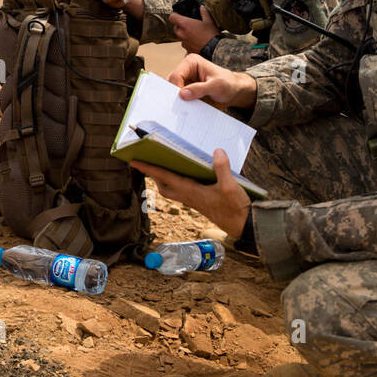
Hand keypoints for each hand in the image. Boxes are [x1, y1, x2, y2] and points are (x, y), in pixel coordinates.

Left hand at [130, 149, 249, 237]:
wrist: (242, 226)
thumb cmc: (235, 208)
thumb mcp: (230, 186)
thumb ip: (222, 168)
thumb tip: (217, 151)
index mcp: (191, 192)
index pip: (165, 178)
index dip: (149, 169)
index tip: (134, 162)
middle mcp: (189, 197)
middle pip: (163, 187)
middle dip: (153, 175)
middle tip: (146, 162)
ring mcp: (194, 201)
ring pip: (172, 190)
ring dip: (164, 179)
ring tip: (163, 166)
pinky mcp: (200, 202)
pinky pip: (182, 191)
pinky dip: (177, 182)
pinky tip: (187, 174)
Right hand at [167, 54, 257, 110]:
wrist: (234, 91)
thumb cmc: (228, 84)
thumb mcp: (216, 86)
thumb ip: (200, 89)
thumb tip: (182, 94)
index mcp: (191, 62)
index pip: (176, 75)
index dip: (176, 88)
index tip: (181, 100)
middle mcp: (186, 70)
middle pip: (171, 83)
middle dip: (174, 95)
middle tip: (178, 107)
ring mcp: (185, 81)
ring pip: (173, 91)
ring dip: (177, 101)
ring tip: (182, 110)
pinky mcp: (187, 90)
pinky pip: (179, 98)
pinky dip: (181, 104)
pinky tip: (185, 111)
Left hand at [168, 4, 218, 53]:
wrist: (215, 49)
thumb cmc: (211, 34)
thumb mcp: (209, 21)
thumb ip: (204, 12)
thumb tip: (202, 8)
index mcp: (185, 24)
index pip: (172, 17)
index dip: (175, 15)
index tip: (179, 15)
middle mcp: (182, 34)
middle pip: (176, 28)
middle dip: (180, 26)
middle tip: (190, 25)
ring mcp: (184, 43)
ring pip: (181, 37)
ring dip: (185, 35)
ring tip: (195, 35)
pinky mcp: (187, 50)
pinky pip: (186, 45)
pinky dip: (190, 44)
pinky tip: (198, 43)